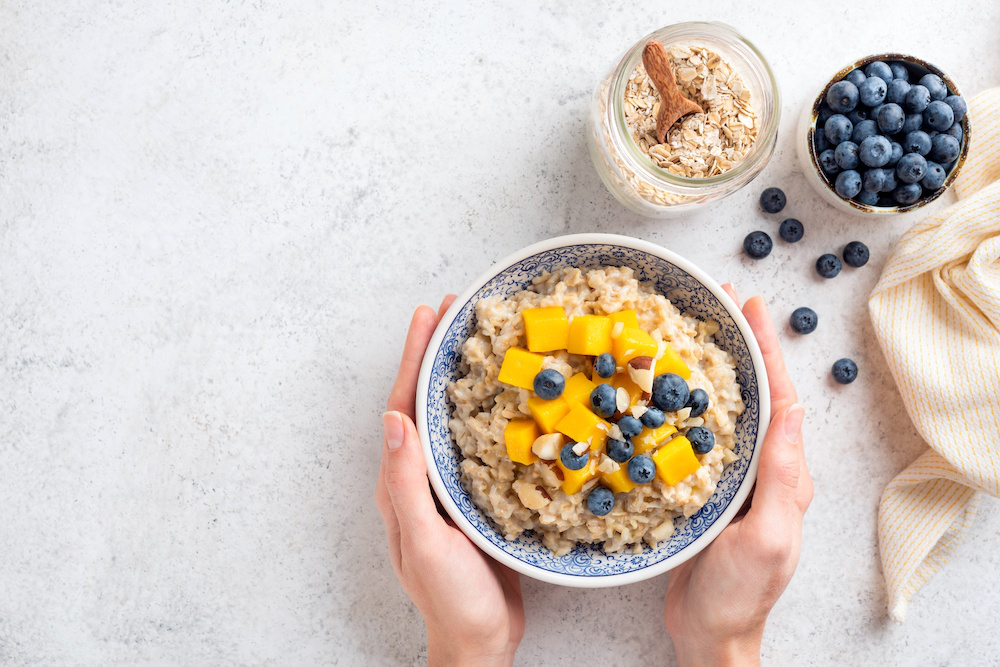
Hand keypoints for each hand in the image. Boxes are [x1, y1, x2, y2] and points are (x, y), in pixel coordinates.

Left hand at [375, 297, 524, 666]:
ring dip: (458, 376)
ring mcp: (445, 487)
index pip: (403, 407)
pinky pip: (476, 441)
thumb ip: (407, 483)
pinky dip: (486, 409)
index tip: (428, 315)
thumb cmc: (452, 599)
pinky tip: (507, 398)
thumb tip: (393, 418)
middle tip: (456, 311)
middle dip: (434, 355)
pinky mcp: (472, 498)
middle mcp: (418, 477)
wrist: (479, 641)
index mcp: (401, 482)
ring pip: (449, 417)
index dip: (414, 359)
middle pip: (423, 402)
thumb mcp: (426, 540)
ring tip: (478, 341)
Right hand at [663, 286, 812, 666]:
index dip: (766, 349)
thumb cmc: (740, 593)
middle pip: (753, 393)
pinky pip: (695, 435)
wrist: (710, 633)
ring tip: (691, 331)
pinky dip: (682, 403)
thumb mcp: (768, 537)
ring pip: (724, 409)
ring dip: (711, 367)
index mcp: (784, 474)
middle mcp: (762, 469)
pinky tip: (662, 389)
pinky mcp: (703, 490)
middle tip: (720, 303)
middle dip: (741, 345)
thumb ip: (780, 476)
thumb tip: (792, 410)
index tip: (749, 306)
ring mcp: (732, 479)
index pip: (779, 398)